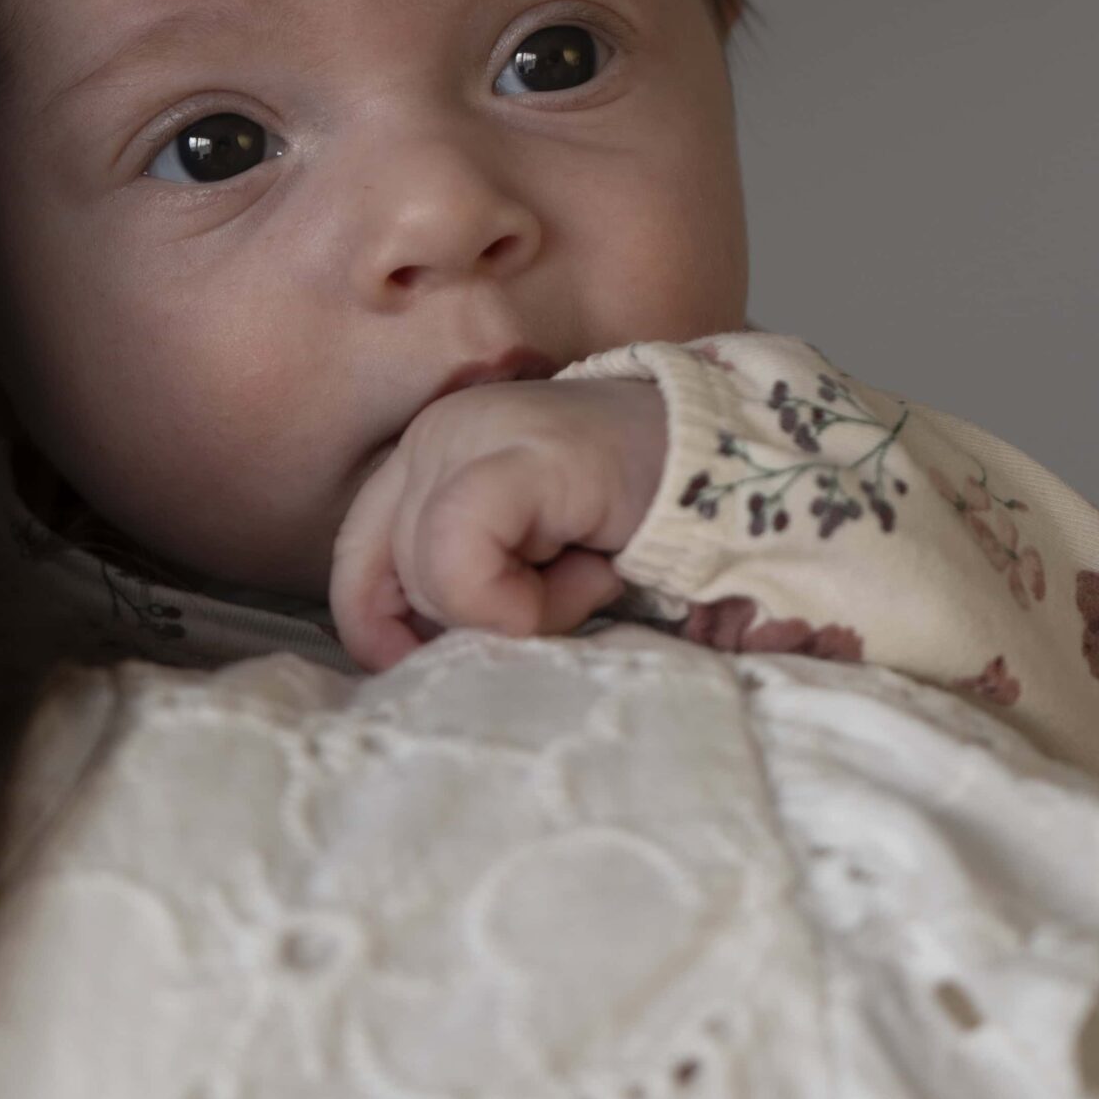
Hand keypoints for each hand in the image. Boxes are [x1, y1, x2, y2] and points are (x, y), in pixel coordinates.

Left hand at [329, 378, 667, 671]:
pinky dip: (522, 602)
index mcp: (426, 459)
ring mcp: (470, 434)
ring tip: (588, 573)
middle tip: (562, 595)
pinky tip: (592, 573)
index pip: (356, 561)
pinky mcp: (516, 453)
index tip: (443, 664)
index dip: (381, 631)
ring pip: (426, 573)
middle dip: (472, 619)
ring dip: (516, 610)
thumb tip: (405, 658)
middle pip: (388, 574)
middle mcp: (435, 435)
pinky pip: (460, 557)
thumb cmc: (633, 525)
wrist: (742, 467)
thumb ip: (459, 590)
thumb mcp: (525, 566)